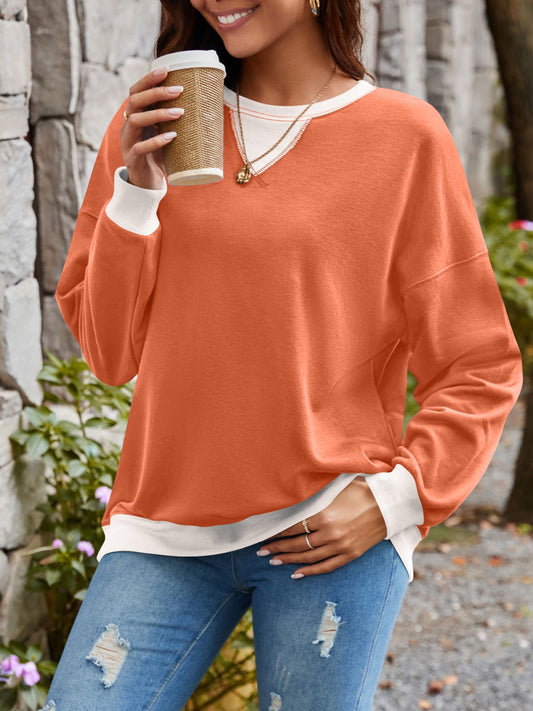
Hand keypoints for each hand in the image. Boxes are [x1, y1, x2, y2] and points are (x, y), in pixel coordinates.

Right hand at [120, 66, 184, 188]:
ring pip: (136, 121)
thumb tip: (205, 103)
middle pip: (135, 101)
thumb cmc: (160, 156)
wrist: (147, 184)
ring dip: (158, 114)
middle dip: (156, 92)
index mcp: (135, 116)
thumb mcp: (167, 134)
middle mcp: (127, 126)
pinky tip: (172, 137)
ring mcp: (128, 142)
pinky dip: (157, 141)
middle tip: (178, 90)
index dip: (148, 79)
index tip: (167, 69)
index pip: (136, 92)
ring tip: (179, 113)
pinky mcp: (132, 159)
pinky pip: (141, 147)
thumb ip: (175, 120)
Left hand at [256, 478, 386, 577]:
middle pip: (297, 544)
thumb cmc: (361, 490)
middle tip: (261, 551)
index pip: (293, 527)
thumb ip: (314, 494)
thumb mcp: (336, 488)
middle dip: (276, 548)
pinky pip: (326, 567)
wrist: (389, 504)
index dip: (277, 531)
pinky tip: (296, 574)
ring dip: (288, 560)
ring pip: (308, 558)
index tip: (264, 533)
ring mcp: (341, 546)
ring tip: (273, 560)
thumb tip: (293, 496)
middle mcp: (331, 533)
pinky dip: (309, 572)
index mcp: (325, 515)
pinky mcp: (350, 555)